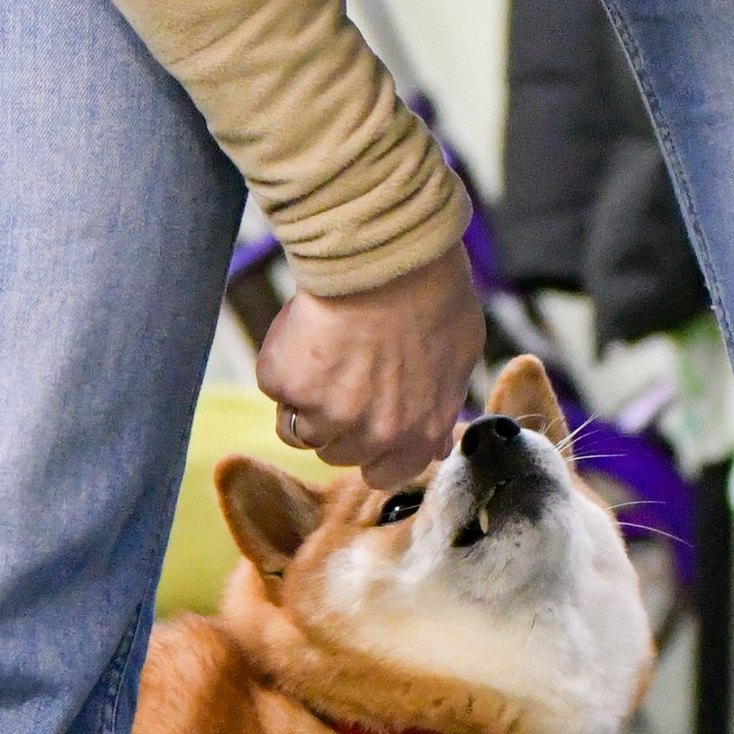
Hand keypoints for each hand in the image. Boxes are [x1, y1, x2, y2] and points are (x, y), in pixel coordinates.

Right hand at [255, 240, 484, 487]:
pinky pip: (274, 386)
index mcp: (418, 435)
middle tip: (345, 370)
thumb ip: (442, 408)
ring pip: (299, 428)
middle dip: (337, 420)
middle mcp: (372, 436)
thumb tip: (436, 444)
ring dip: (306, 396)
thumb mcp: (459, 360)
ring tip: (325, 349)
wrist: (391, 258)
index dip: (372, 449)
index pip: (383, 475)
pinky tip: (308, 329)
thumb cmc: (433, 296)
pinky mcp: (287, 385)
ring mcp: (325, 414)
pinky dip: (283, 361)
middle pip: (336, 452)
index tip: (366, 421)